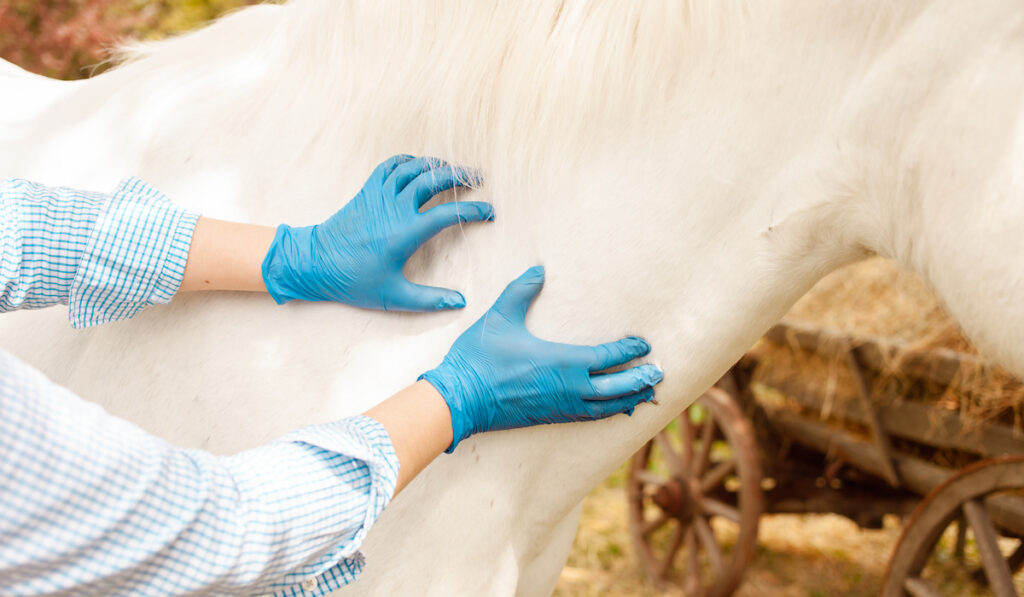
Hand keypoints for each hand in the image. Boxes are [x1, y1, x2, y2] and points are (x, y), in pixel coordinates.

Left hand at [261, 155, 492, 310]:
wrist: (315, 262)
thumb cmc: (353, 280)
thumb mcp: (393, 296)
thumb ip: (429, 300)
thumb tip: (460, 302)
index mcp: (405, 233)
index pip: (448, 213)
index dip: (472, 210)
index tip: (488, 212)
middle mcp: (394, 209)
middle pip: (434, 180)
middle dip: (460, 176)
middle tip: (477, 178)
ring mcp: (379, 196)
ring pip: (413, 168)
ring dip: (436, 165)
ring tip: (453, 169)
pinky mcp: (367, 191)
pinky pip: (390, 166)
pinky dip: (407, 161)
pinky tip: (418, 165)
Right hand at [420, 266, 663, 451]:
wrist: (459, 399)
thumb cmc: (479, 357)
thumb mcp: (500, 317)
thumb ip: (521, 292)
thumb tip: (538, 270)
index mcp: (561, 362)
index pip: (606, 358)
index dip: (629, 351)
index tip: (644, 344)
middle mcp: (568, 388)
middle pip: (616, 388)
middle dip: (640, 380)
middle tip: (659, 372)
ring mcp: (560, 406)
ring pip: (606, 407)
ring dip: (629, 399)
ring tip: (646, 394)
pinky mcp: (550, 417)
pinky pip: (589, 417)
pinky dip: (608, 413)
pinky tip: (615, 410)